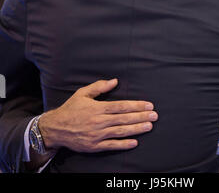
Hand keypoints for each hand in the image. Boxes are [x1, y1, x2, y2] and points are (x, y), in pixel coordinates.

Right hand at [39, 78, 157, 152]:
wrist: (55, 128)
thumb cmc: (71, 109)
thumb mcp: (82, 93)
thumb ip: (99, 87)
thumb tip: (115, 81)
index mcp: (98, 108)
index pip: (121, 106)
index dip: (136, 105)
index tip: (148, 105)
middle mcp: (99, 121)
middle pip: (124, 118)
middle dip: (141, 117)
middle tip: (155, 115)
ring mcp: (97, 135)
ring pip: (121, 132)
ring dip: (137, 129)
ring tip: (149, 126)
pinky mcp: (94, 146)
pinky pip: (112, 146)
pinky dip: (124, 144)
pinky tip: (135, 142)